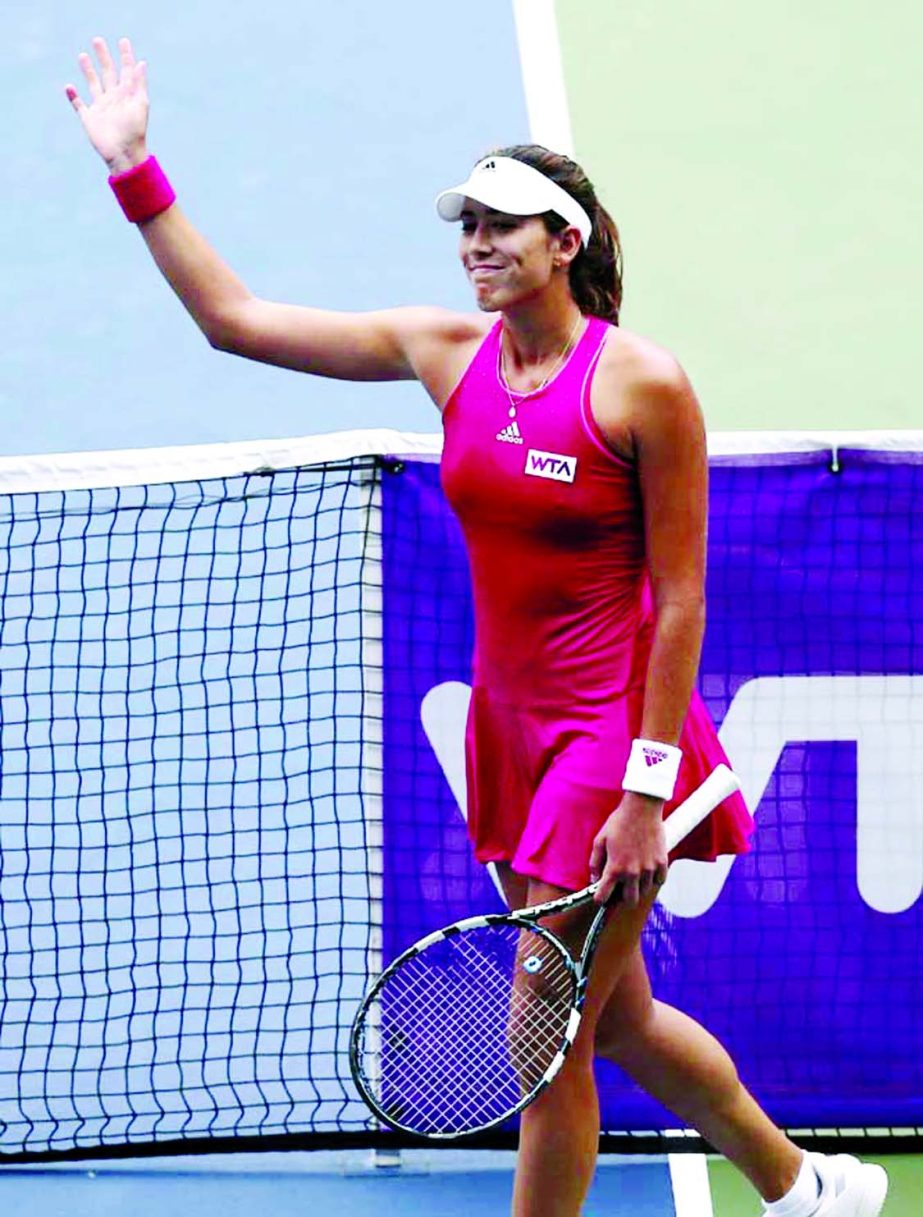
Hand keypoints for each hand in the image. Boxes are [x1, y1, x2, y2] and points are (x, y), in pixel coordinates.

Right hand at [65, 37, 148, 173]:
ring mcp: (101, 108)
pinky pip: (79, 105)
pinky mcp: (89, 119)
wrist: (124, 154)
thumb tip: (141, 63)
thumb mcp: (140, 105)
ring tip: (82, 55)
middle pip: (107, 73)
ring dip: (88, 71)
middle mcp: (113, 99)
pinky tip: (69, 87)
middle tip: (97, 40)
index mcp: (126, 95)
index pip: (126, 71)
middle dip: (103, 57)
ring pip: (93, 85)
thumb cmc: (135, 131)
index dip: (125, 56)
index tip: (123, 41)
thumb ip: (139, 84)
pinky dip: (73, 96)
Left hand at [589, 793, 668, 907]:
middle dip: (622, 898)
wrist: (642, 808)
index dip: (600, 898)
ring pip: (644, 891)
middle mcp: (632, 872)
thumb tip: (594, 877)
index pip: (604, 896)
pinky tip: (647, 869)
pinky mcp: (662, 863)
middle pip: (629, 901)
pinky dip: (653, 879)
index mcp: (615, 868)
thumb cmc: (619, 822)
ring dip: (638, 887)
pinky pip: (659, 881)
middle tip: (620, 888)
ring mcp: (649, 869)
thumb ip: (595, 862)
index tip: (601, 897)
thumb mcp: (600, 840)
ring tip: (634, 873)